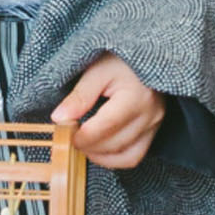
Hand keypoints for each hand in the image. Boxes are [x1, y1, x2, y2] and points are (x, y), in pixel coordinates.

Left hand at [51, 53, 165, 170]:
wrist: (146, 55)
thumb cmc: (120, 59)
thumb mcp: (96, 70)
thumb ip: (79, 96)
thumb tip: (59, 119)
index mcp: (137, 95)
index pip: (108, 124)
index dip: (84, 135)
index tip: (65, 133)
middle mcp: (151, 114)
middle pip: (115, 143)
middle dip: (88, 146)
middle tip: (68, 137)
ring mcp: (155, 125)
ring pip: (126, 156)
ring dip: (100, 155)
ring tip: (81, 143)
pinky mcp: (154, 131)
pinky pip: (134, 156)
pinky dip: (114, 159)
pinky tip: (97, 149)